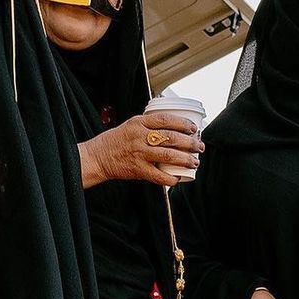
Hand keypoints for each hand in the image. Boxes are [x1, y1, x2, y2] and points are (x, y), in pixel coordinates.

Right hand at [79, 114, 201, 188]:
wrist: (98, 156)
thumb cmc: (117, 141)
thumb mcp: (131, 125)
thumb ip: (149, 125)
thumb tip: (173, 127)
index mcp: (139, 123)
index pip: (166, 119)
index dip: (183, 123)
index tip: (194, 128)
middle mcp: (140, 137)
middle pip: (171, 137)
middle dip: (190, 143)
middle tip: (199, 147)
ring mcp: (139, 153)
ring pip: (168, 155)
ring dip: (185, 159)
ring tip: (195, 162)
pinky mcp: (137, 169)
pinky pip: (158, 175)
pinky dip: (170, 178)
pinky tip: (177, 178)